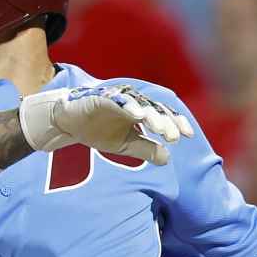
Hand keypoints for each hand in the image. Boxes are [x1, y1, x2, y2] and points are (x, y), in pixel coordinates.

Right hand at [19, 83, 186, 164]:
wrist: (70, 122)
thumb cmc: (99, 129)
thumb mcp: (125, 144)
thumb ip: (146, 149)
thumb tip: (167, 159)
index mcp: (140, 112)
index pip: (163, 115)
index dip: (175, 123)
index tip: (187, 135)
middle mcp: (132, 102)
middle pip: (154, 108)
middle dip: (165, 122)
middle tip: (173, 137)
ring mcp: (117, 98)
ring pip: (138, 103)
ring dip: (150, 114)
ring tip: (158, 127)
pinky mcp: (101, 97)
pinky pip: (116, 100)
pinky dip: (127, 105)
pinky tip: (137, 114)